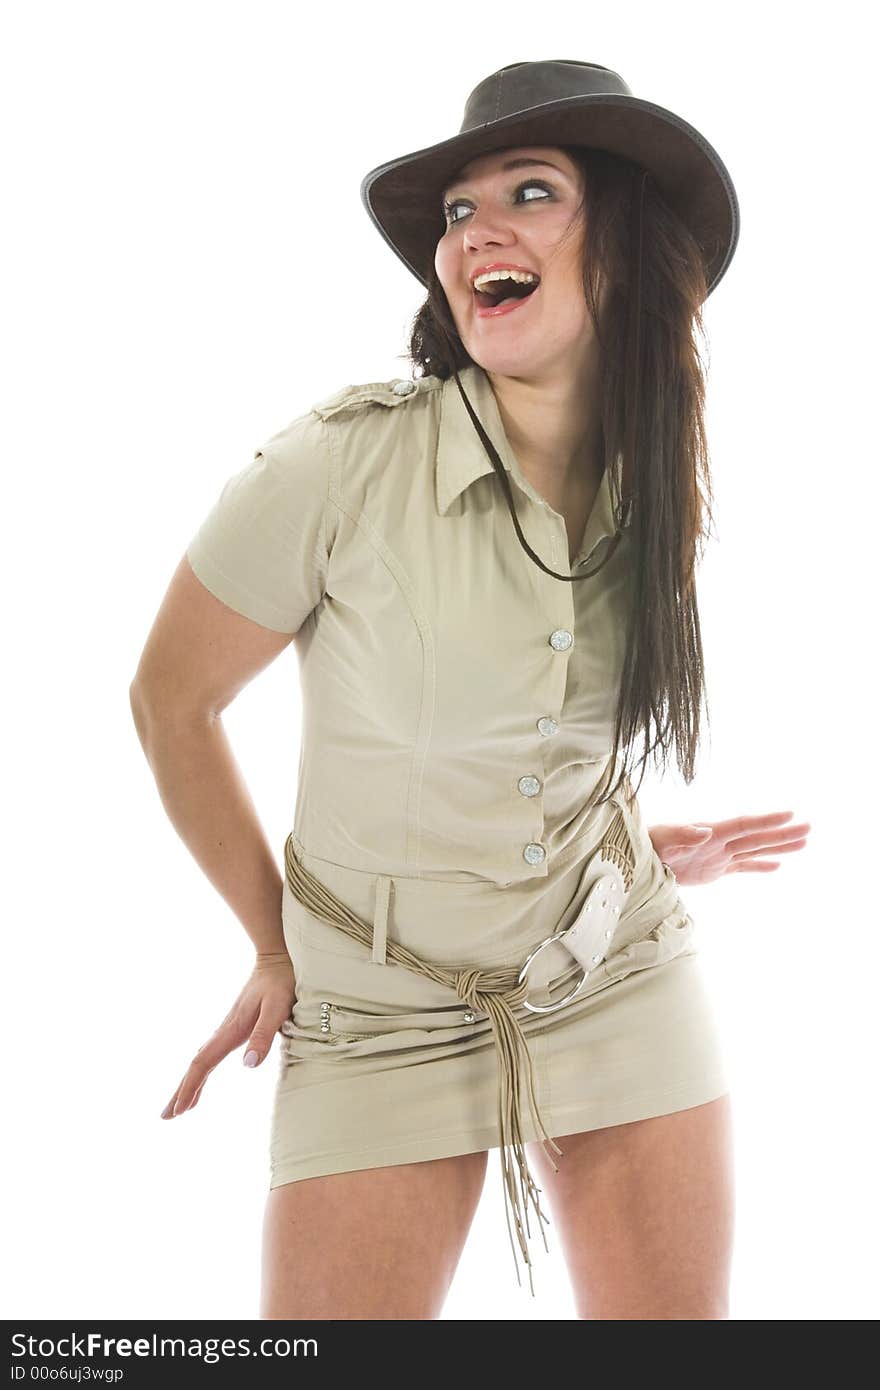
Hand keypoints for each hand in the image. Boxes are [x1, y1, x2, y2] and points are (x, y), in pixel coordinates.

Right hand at [160, 952, 295, 1119]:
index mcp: (231, 1030)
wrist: (275, 960)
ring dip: (188, 1083)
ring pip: (201, 1060)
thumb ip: (263, 1035)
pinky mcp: (233, 1028)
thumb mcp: (277, 1008)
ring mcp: (227, 1029)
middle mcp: (224, 1031)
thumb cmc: (279, 983)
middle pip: (196, 1065)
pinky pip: (210, 1055)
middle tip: (166, 1116)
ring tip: (177, 1106)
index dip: (190, 1086)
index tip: (179, 1109)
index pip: (203, 1063)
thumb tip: (248, 1066)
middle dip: (181, 1091)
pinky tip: (201, 1078)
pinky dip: (201, 1071)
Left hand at [648, 810, 810, 886]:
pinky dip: (759, 866)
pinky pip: (742, 867)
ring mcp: (719, 855)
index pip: (744, 825)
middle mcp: (720, 841)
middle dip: (782, 833)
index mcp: (710, 833)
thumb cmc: (648, 845)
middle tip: (809, 828)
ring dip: (778, 847)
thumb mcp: (663, 840)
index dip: (766, 820)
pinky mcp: (714, 869)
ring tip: (803, 843)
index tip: (790, 815)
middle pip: (757, 836)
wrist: (638, 858)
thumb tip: (706, 831)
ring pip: (755, 850)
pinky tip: (777, 866)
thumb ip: (683, 835)